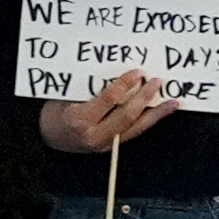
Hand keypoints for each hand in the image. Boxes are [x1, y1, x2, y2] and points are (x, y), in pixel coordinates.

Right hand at [38, 69, 175, 154]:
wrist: (46, 139)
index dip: (125, 84)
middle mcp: (95, 135)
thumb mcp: (63, 96)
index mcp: (80, 119)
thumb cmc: (52, 113)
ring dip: (155, 114)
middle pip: (127, 116)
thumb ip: (88, 88)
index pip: (109, 100)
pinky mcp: (111, 147)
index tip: (137, 72)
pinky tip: (159, 113)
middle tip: (157, 82)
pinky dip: (149, 122)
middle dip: (144, 98)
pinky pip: (134, 133)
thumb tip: (116, 73)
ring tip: (172, 102)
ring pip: (136, 128)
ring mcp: (105, 145)